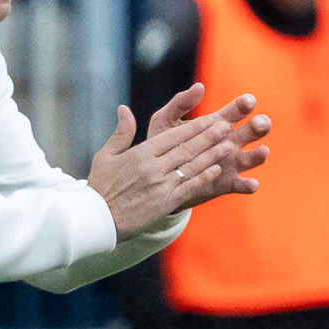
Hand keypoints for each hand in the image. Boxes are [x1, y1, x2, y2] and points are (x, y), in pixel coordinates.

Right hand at [88, 100, 237, 241]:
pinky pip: (188, 187)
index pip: (172, 136)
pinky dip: (204, 177)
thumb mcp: (105, 156)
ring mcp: (160, 185)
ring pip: (192, 167)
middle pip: (186, 149)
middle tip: (226, 126)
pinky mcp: (165, 202)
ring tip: (229, 145)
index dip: (193, 127)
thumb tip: (123, 109)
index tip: (208, 118)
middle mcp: (153, 168)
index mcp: (140, 154)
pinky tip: (217, 169)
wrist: (99, 219)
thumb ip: (121, 133)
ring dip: (212, 155)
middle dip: (208, 136)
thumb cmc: (101, 186)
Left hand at [144, 83, 271, 213]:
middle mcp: (229, 142)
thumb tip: (199, 86)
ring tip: (263, 151)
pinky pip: (242, 184)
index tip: (247, 101)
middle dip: (258, 126)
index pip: (236, 111)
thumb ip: (180, 104)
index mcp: (217, 124)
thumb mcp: (166, 121)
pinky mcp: (226, 183)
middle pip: (251, 132)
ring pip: (251, 158)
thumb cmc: (163, 144)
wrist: (156, 175)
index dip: (243, 105)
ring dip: (258, 154)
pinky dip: (249, 185)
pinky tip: (252, 184)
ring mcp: (230, 163)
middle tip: (259, 123)